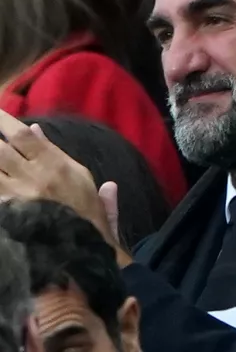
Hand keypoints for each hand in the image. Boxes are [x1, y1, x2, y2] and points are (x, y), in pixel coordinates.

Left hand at [0, 112, 126, 259]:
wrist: (86, 253)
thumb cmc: (89, 215)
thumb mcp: (82, 179)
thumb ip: (57, 152)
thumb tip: (35, 130)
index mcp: (56, 165)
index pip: (24, 136)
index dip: (5, 121)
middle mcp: (34, 178)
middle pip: (1, 150)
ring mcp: (18, 198)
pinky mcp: (10, 216)